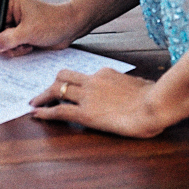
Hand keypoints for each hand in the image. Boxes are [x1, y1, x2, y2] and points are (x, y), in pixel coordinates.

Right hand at [0, 0, 88, 58]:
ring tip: (25, 46)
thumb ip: (9, 39)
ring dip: (9, 49)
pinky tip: (29, 47)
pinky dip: (15, 51)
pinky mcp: (17, 37)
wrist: (70, 28)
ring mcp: (12, 27)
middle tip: (11, 47)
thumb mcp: (30, 31)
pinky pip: (7, 48)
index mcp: (9, 4)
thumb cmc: (54, 22)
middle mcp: (8, 14)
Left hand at [30, 68, 163, 137]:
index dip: (71, 83)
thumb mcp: (141, 85)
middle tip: (42, 94)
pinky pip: (59, 111)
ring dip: (42, 97)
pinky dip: (45, 112)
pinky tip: (36, 115)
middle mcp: (93, 80)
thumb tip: (137, 88)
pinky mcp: (86, 113)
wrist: (155, 103)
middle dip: (51, 85)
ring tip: (33, 103)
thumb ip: (132, 86)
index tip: (66, 89)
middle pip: (63, 76)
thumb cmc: (154, 96)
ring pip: (56, 90)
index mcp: (106, 73)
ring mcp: (88, 96)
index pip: (82, 76)